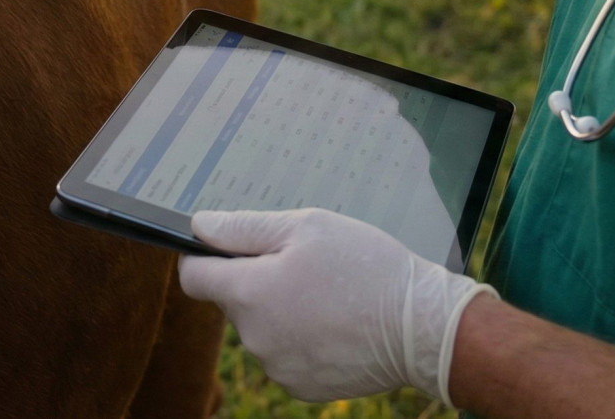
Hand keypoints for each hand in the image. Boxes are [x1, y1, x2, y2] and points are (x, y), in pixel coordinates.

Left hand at [177, 209, 493, 405]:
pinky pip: (283, 354)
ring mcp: (276, 366)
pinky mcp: (300, 387)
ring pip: (260, 328)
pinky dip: (299, 339)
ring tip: (325, 296)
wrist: (421, 327)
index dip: (204, 257)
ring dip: (279, 311)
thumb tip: (198, 227)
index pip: (194, 277)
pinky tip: (334, 324)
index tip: (227, 249)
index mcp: (249, 293)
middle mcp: (254, 337)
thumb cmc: (366, 267)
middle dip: (255, 281)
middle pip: (232, 301)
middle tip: (302, 266)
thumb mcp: (305, 227)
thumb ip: (243, 228)